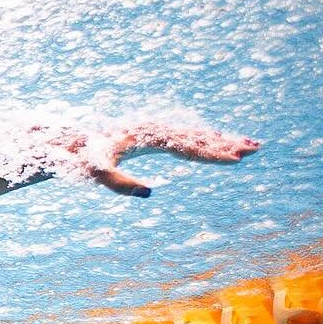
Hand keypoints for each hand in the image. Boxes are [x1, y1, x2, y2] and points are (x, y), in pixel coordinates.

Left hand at [56, 122, 259, 196]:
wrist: (66, 146)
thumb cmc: (82, 162)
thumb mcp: (98, 175)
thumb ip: (120, 184)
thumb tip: (150, 193)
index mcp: (146, 136)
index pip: (187, 145)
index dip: (211, 153)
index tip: (234, 160)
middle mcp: (152, 130)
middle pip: (196, 136)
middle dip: (226, 143)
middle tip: (256, 149)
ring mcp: (151, 131)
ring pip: (193, 134)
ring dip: (220, 140)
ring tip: (249, 146)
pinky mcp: (148, 136)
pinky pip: (182, 137)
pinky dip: (203, 141)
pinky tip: (217, 145)